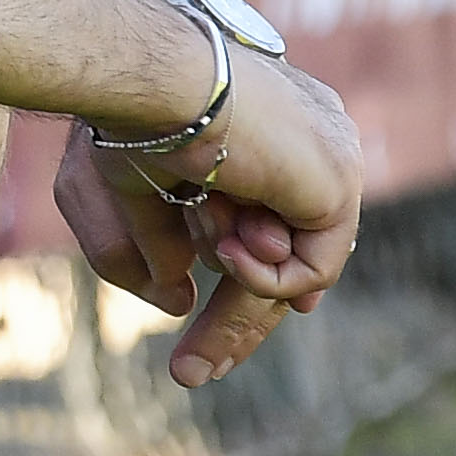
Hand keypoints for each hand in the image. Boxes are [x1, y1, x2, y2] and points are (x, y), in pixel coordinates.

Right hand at [52, 54, 360, 389]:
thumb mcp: (118, 196)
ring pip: (289, 270)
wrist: (152, 80)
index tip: (206, 333)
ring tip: (191, 313)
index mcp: (253, 133)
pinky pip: (310, 270)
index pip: (262, 222)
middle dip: (232, 324)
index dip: (243, 281)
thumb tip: (178, 299)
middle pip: (277, 259)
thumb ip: (146, 250)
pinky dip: (264, 277)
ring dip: (234, 297)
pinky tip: (225, 250)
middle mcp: (297, 145)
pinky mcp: (338, 183)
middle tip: (191, 374)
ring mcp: (323, 162)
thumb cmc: (122, 122)